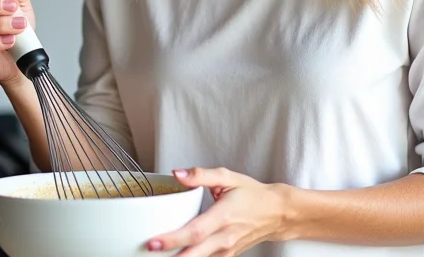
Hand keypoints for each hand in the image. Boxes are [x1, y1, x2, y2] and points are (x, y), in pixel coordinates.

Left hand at [147, 167, 289, 255]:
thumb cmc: (252, 194)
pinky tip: (179, 254)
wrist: (276, 213)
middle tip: (147, 252)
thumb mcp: (228, 177)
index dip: (172, 239)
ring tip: (158, 254)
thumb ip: (200, 175)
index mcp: (223, 216)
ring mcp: (226, 251)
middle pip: (193, 254)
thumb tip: (177, 174)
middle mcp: (224, 238)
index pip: (194, 232)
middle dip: (170, 256)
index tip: (153, 241)